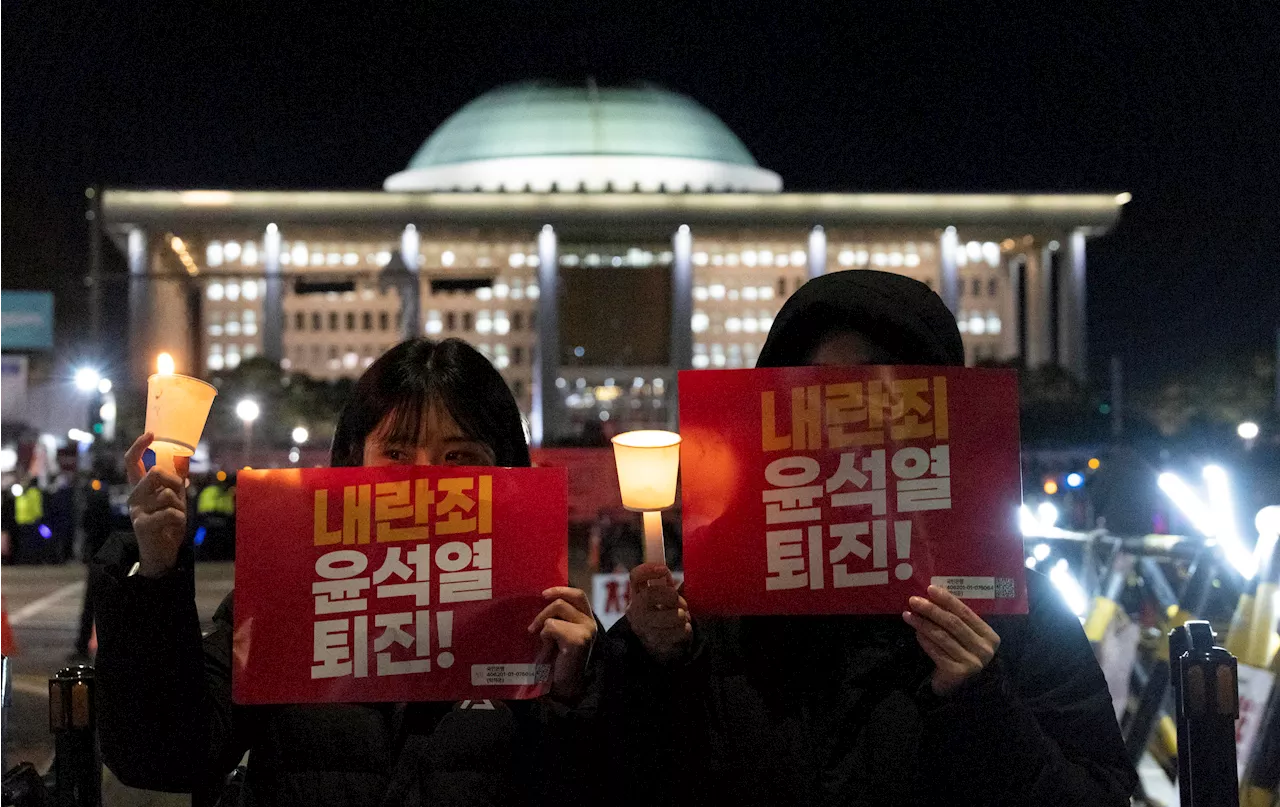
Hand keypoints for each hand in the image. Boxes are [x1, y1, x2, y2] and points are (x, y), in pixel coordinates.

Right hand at [125, 433, 189, 577]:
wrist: (162, 552)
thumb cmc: (168, 523)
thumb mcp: (174, 499)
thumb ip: (175, 482)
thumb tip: (183, 461)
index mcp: (140, 488)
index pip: (132, 462)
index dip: (139, 446)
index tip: (151, 434)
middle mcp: (134, 496)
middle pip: (154, 472)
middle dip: (174, 482)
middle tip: (179, 496)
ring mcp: (136, 510)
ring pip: (167, 494)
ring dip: (180, 505)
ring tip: (174, 517)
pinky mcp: (142, 524)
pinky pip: (170, 512)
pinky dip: (179, 518)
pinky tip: (173, 526)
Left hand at [529, 587, 596, 702]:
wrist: (563, 687)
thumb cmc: (556, 661)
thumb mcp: (558, 634)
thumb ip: (556, 618)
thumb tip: (539, 600)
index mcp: (586, 620)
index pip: (578, 594)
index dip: (561, 589)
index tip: (543, 594)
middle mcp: (590, 623)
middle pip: (564, 600)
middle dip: (545, 608)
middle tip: (533, 626)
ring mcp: (586, 630)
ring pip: (558, 609)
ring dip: (543, 624)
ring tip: (542, 641)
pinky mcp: (578, 639)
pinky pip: (552, 626)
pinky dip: (545, 636)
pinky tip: (547, 650)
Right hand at [626, 564, 691, 663]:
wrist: (659, 645)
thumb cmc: (664, 614)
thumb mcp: (665, 598)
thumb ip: (672, 586)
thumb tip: (690, 577)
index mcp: (638, 594)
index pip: (636, 576)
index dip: (649, 570)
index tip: (664, 570)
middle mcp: (636, 610)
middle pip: (650, 594)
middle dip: (671, 595)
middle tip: (681, 602)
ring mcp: (644, 628)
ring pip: (667, 616)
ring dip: (682, 615)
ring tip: (683, 617)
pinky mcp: (656, 643)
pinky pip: (677, 632)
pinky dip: (685, 629)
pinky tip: (683, 629)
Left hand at [904, 584, 1001, 695]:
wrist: (965, 689)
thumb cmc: (964, 655)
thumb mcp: (967, 637)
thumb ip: (957, 621)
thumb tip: (933, 597)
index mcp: (989, 636)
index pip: (966, 613)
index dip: (947, 600)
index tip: (930, 589)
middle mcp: (984, 649)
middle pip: (953, 623)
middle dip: (931, 610)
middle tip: (914, 600)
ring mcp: (972, 662)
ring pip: (942, 636)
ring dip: (923, 624)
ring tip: (908, 615)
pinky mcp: (957, 672)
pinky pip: (936, 651)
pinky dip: (924, 640)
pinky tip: (916, 633)